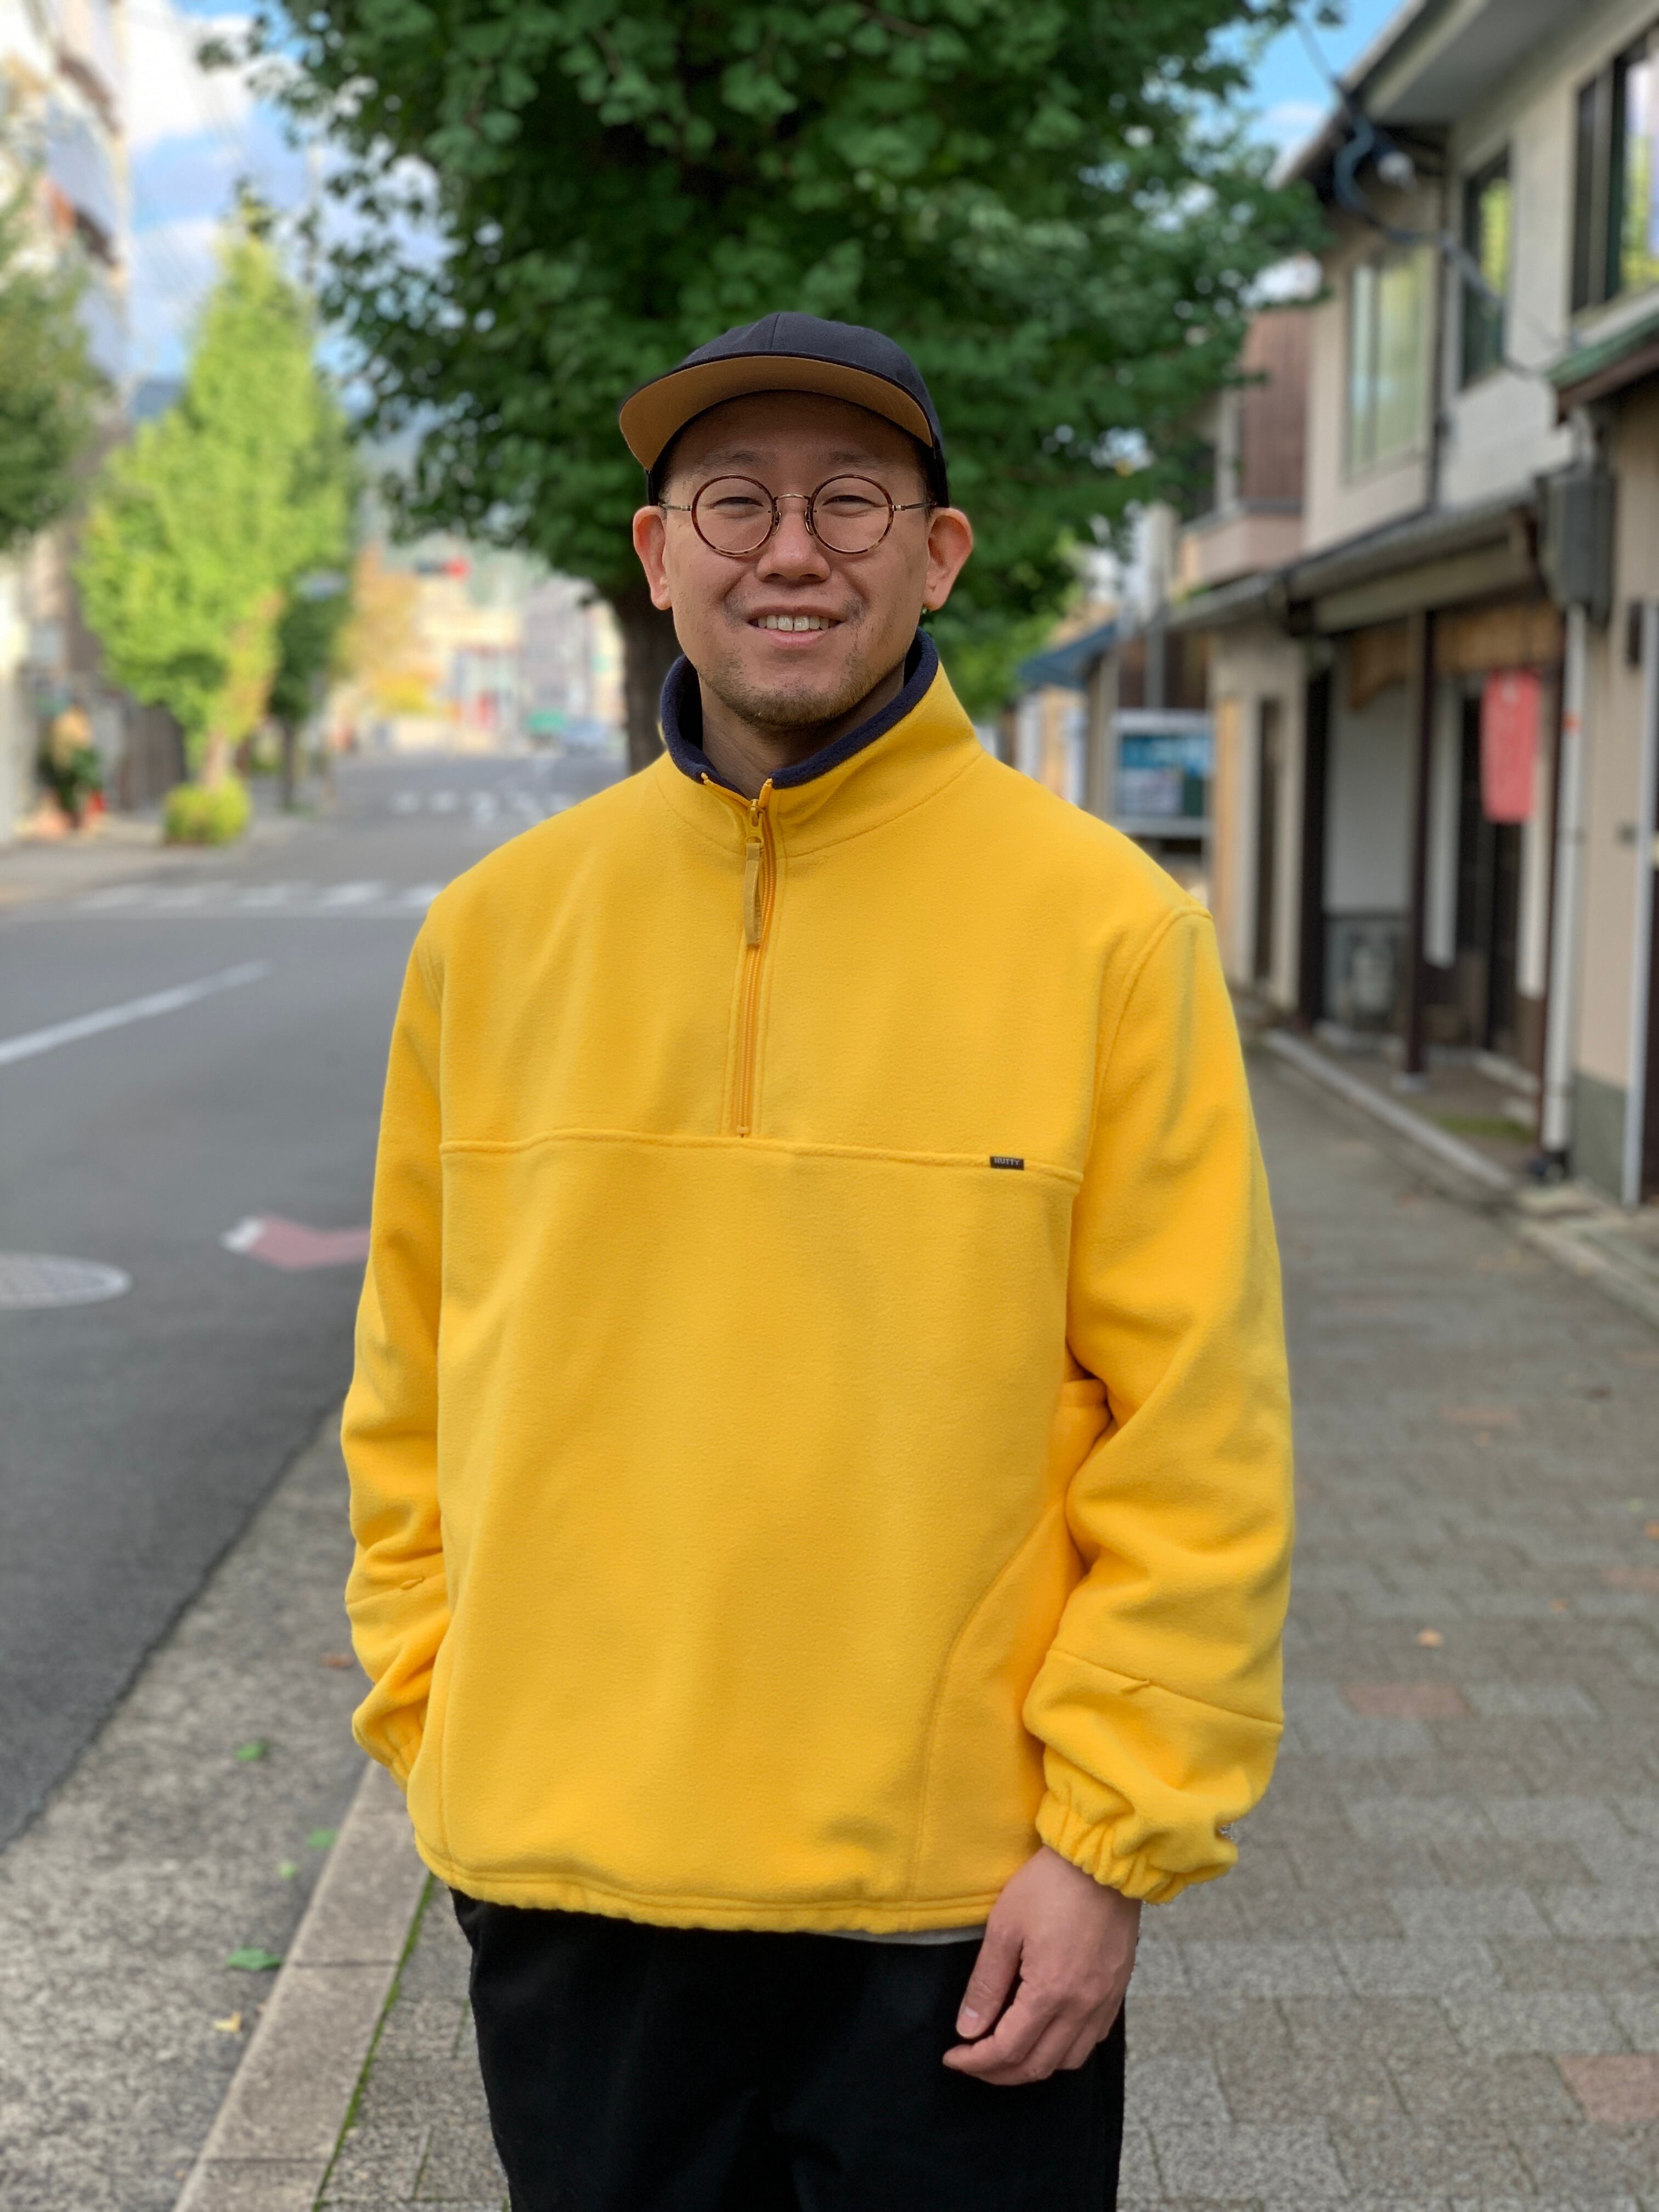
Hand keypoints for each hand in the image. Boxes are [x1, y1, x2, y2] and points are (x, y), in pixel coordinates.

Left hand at [942, 1845, 1138, 2086]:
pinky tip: (1046, 2032)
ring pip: (1069, 2061)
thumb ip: (986, 1984)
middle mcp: (1082, 2007)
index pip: (1007, 2050)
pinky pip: (1092, 2040)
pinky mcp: (1117, 1990)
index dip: (975, 2061)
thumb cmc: (1050, 1885)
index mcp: (1050, 1993)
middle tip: (973, 2060)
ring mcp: (1104, 2002)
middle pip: (1037, 2066)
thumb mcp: (1005, 1927)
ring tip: (1006, 2051)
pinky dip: (1064, 2049)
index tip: (953, 2056)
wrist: (1103, 1860)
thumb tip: (968, 2029)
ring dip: (1033, 2066)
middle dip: (999, 2072)